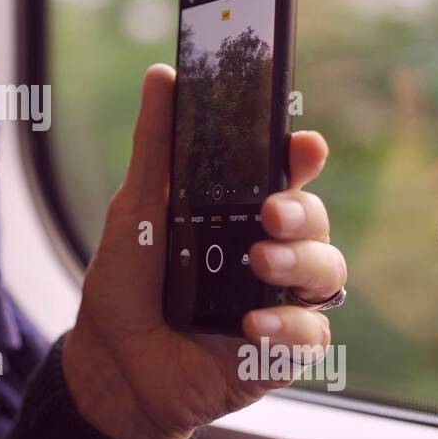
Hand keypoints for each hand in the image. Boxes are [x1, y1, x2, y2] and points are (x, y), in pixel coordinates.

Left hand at [62, 64, 345, 438]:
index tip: (303, 143)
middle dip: (302, 210)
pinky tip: (251, 326)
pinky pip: (311, 334)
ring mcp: (280, 299)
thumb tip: (163, 74)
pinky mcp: (280, 350)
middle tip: (269, 211)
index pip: (286, 174)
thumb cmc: (126, 282)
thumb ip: (155, 146)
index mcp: (239, 210)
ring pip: (327, 270)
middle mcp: (269, 248)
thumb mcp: (135, 209)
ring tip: (259, 263)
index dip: (303, 155)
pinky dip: (288, 327)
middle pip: (314, 218)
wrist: (110, 364)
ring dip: (300, 262)